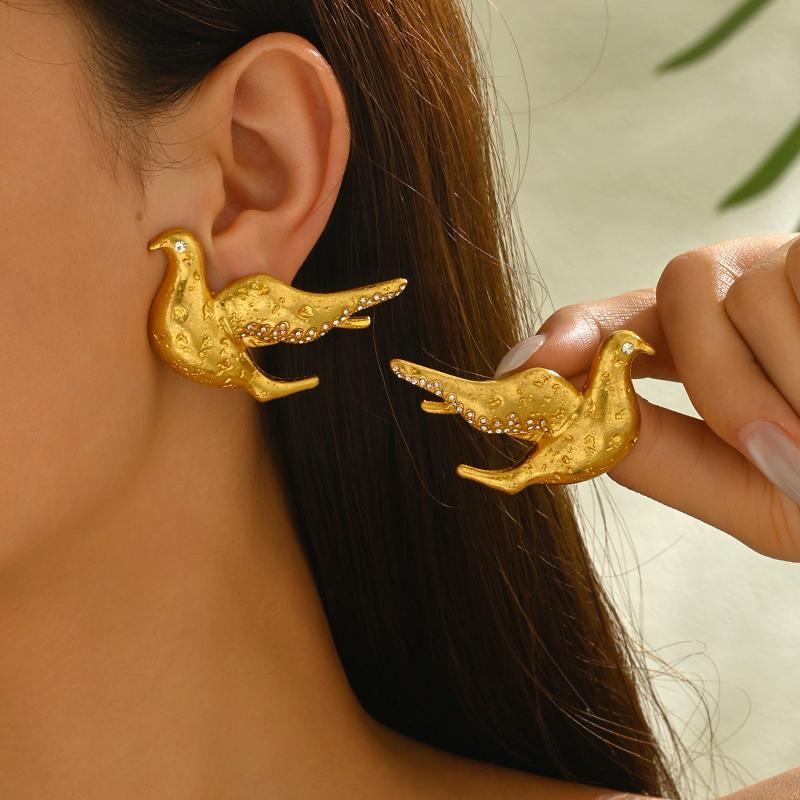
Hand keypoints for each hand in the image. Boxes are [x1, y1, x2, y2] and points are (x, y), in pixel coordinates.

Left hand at [497, 233, 799, 561]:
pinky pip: (799, 276)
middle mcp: (761, 284)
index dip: (575, 332)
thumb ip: (666, 458)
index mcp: (721, 343)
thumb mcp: (760, 496)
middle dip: (724, 378)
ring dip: (791, 382)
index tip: (521, 370)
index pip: (629, 320)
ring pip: (753, 283)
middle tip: (785, 450)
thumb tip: (570, 422)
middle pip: (685, 285)